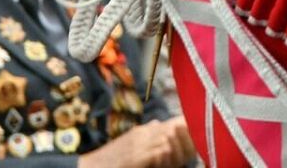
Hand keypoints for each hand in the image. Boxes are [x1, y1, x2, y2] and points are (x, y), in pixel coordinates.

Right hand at [77, 118, 195, 167]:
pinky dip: (167, 158)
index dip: (185, 130)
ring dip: (176, 150)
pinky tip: (167, 164)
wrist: (91, 167)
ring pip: (169, 138)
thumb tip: (157, 123)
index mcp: (143, 131)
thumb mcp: (129, 142)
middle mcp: (143, 134)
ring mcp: (140, 144)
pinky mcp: (138, 157)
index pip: (172, 124)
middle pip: (173, 128)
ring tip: (178, 161)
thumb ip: (144, 134)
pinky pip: (161, 151)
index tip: (194, 138)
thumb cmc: (112, 159)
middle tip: (190, 151)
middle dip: (184, 140)